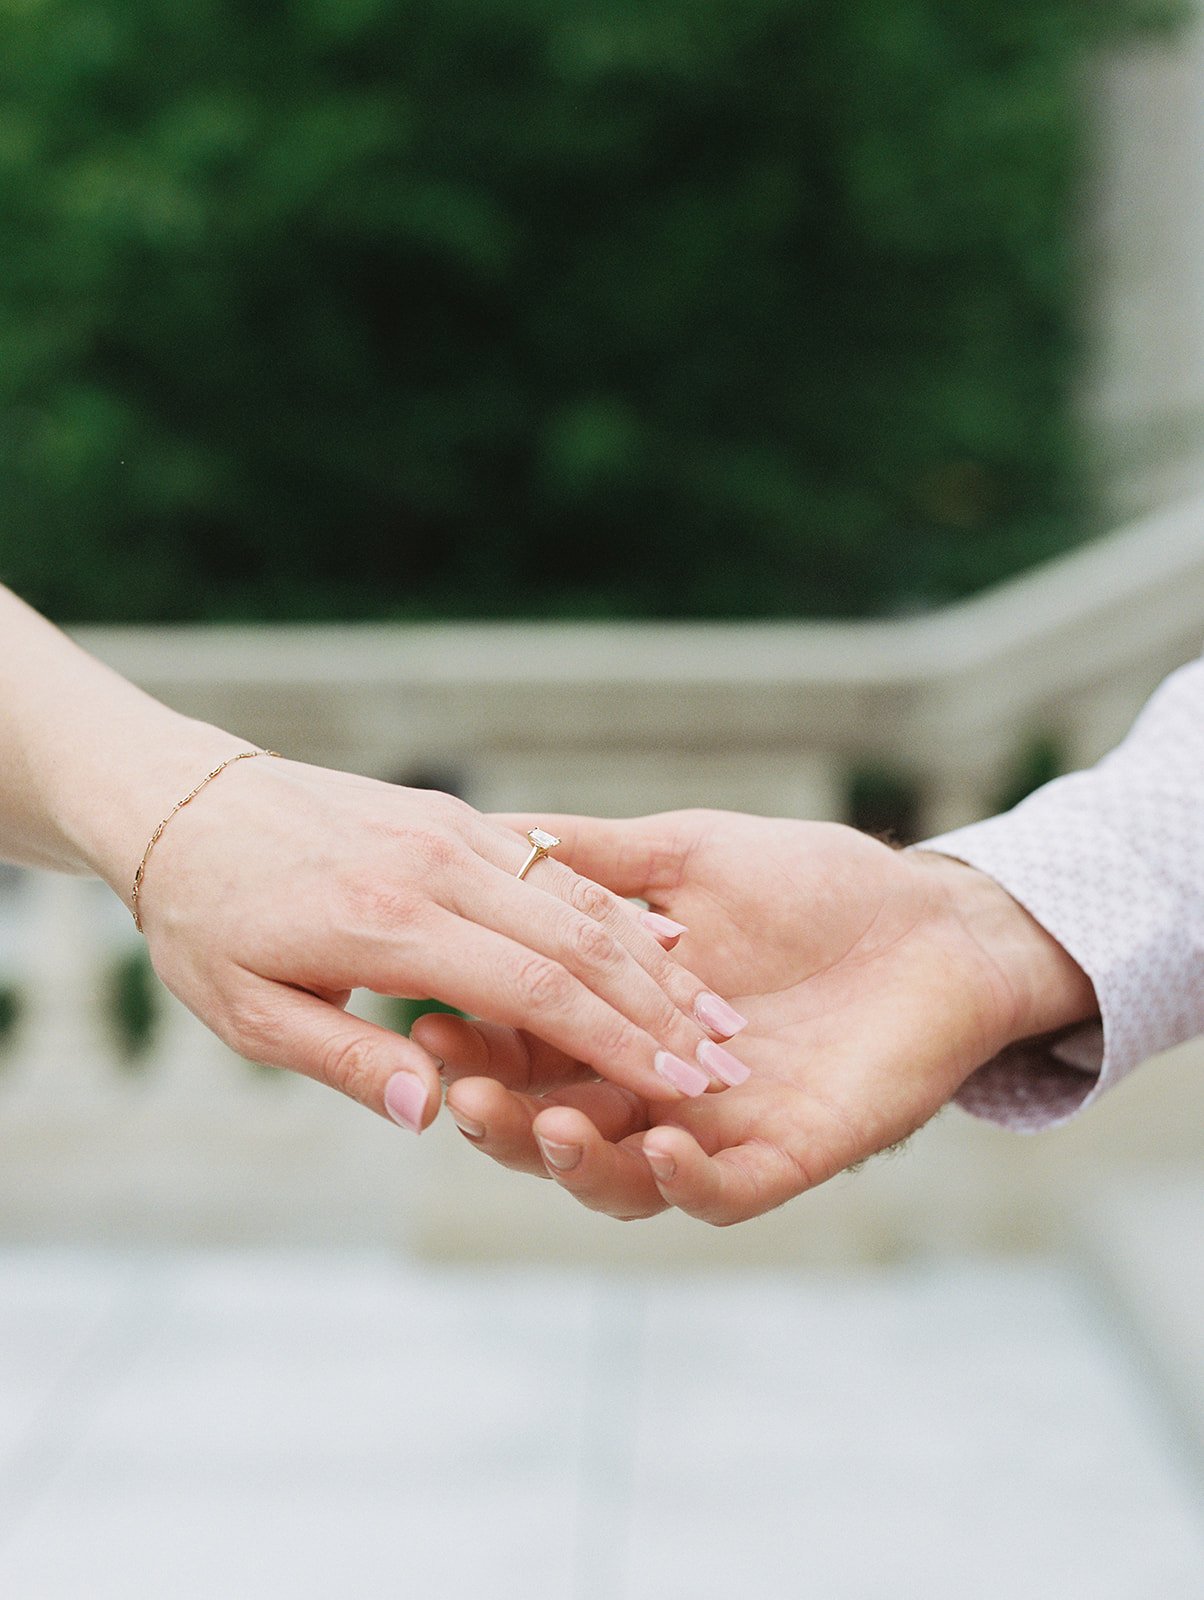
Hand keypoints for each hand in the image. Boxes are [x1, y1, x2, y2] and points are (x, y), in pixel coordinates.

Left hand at [124, 759, 749, 1130]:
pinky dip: (613, 909)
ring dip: (653, 960)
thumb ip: (343, 1059)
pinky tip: (659, 943)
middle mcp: (436, 865)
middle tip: (727, 1063)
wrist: (184, 801)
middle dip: (662, 1008)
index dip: (618, 1044)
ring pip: (579, 898)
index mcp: (389, 922)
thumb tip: (431, 1113)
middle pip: (580, 941)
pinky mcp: (455, 814)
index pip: (536, 990)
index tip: (682, 1089)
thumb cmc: (205, 920)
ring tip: (714, 1012)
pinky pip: (554, 866)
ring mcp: (452, 830)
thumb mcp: (246, 1013)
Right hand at [414, 810, 1096, 1220]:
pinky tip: (657, 1145)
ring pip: (620, 1176)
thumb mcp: (688, 857)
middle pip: (552, 1125)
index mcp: (620, 1021)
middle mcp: (652, 1087)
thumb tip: (494, 832)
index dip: (474, 1040)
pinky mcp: (785, 1156)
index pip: (523, 1047)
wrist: (932, 919)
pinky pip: (723, 1192)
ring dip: (574, 1160)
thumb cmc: (813, 884)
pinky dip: (684, 1179)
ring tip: (542, 1123)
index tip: (427, 1012)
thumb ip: (597, 863)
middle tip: (458, 1090)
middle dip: (502, 1114)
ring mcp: (715, 1131)